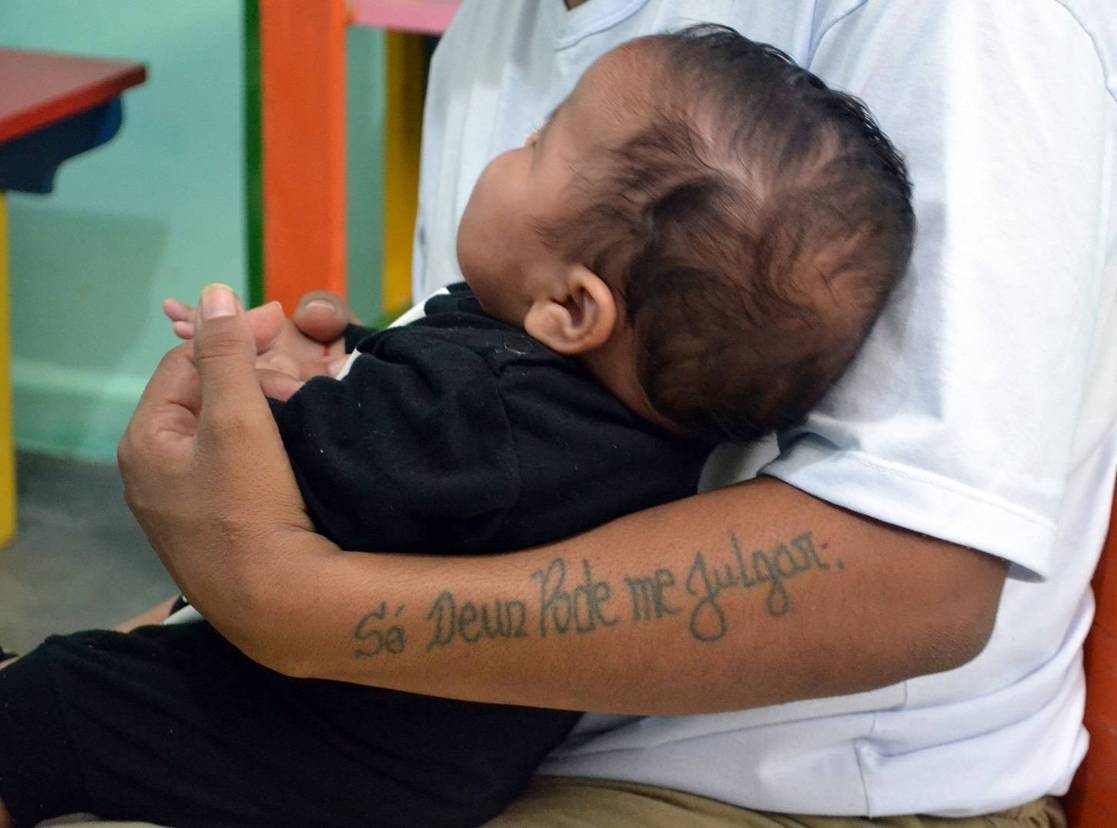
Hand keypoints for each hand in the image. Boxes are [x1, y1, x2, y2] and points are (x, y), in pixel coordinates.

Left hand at [122, 284, 329, 625]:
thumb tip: (216, 293)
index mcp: (146, 440)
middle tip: (302, 365)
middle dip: (251, 373)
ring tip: (303, 401)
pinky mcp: (213, 528)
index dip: (233, 336)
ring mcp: (181, 505)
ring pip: (222, 432)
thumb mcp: (237, 420)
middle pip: (203, 398)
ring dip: (261, 408)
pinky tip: (293, 447)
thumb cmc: (250, 509)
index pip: (186, 362)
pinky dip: (264, 445)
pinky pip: (234, 466)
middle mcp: (153, 472)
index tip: (281, 322)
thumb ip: (225, 353)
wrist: (276, 604)